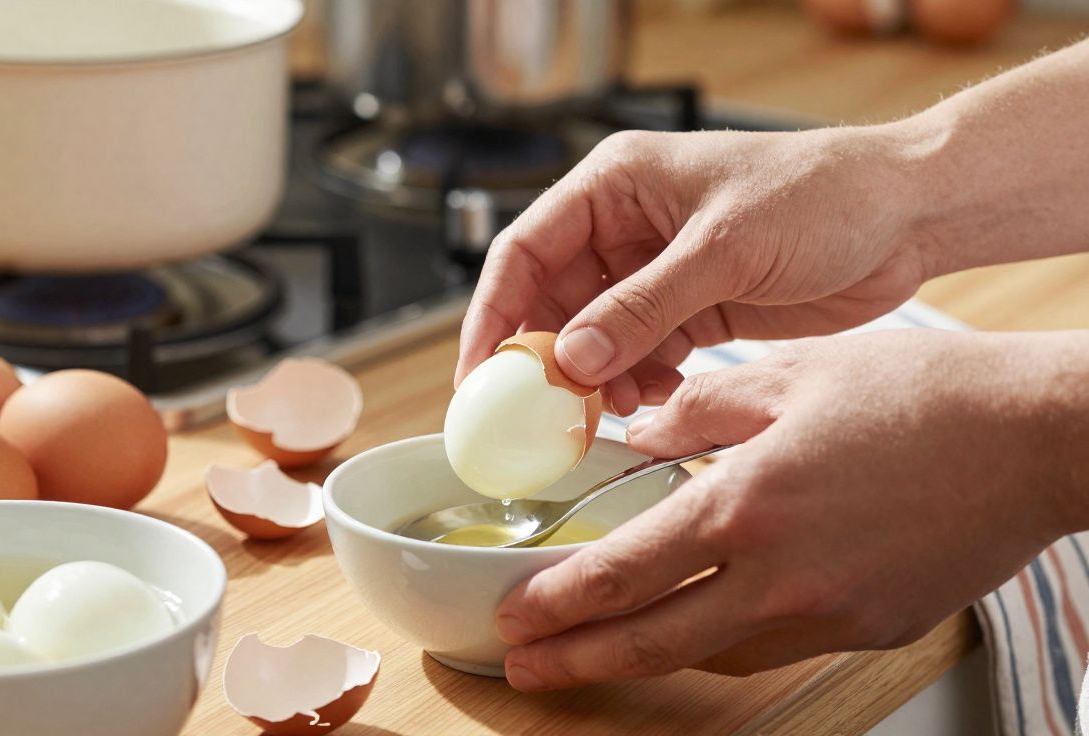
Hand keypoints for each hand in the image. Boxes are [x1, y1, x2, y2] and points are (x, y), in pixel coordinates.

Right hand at [455, 124, 939, 413]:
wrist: (907, 216)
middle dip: (546, 362)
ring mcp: (657, 274)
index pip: (524, 252)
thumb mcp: (724, 248)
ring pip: (594, 339)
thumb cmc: (822, 194)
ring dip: (595, 382)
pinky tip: (658, 404)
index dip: (493, 316)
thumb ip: (643, 307)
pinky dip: (639, 387)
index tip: (478, 377)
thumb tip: (571, 359)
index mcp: (615, 186)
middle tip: (540, 418)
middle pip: (552, 304)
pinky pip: (640, 358)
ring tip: (610, 414)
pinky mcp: (691, 310)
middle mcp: (625, 230)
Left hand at [494, 329, 1088, 689]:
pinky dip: (726, 638)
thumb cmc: (919, 397)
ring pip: (712, 655)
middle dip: (577, 661)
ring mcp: (828, 616)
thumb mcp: (786, 377)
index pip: (621, 576)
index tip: (514, 618)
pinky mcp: (868, 629)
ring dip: (650, 655)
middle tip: (527, 670)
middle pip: (652, 643)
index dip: (556, 604)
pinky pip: (775, 645)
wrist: (1031, 440)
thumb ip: (695, 412)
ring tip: (604, 647)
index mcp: (745, 508)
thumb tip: (639, 435)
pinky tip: (708, 617)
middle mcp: (780, 579)